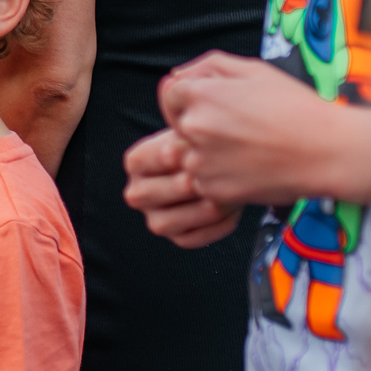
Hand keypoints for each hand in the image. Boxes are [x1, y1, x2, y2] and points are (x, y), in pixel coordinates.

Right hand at [121, 126, 244, 249]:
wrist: (224, 163)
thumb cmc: (207, 144)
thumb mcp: (194, 131)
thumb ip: (188, 132)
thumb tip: (190, 141)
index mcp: (137, 162)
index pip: (143, 160)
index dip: (169, 154)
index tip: (192, 148)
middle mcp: (139, 193)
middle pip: (154, 194)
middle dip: (188, 184)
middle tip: (216, 173)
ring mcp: (156, 218)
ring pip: (169, 222)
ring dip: (203, 209)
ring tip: (229, 193)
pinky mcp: (178, 236)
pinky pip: (192, 239)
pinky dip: (215, 227)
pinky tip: (233, 209)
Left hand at [158, 52, 370, 208]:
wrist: (325, 152)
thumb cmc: (294, 106)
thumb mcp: (254, 70)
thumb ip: (209, 66)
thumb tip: (178, 76)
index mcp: (200, 94)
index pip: (170, 93)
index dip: (190, 96)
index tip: (214, 104)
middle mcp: (193, 128)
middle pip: (177, 124)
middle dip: (199, 124)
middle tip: (238, 127)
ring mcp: (200, 163)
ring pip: (188, 155)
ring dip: (207, 152)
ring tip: (246, 148)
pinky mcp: (212, 190)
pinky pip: (202, 181)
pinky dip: (218, 175)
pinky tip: (249, 166)